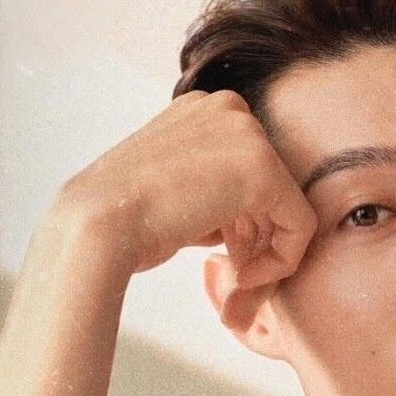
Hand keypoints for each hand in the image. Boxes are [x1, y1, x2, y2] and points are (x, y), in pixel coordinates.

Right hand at [57, 89, 316, 328]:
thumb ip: (213, 195)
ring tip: (236, 288)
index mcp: (202, 108)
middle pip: (272, 187)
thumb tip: (238, 221)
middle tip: (235, 279)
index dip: (242, 222)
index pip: (249, 171)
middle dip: (257, 239)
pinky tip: (242, 279)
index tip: (223, 255)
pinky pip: (299, 224)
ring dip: (266, 256)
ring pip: (288, 207)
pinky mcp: (263, 168)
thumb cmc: (123, 222)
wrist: (96, 226)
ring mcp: (247, 133)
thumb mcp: (174, 194)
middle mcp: (228, 108)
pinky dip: (281, 260)